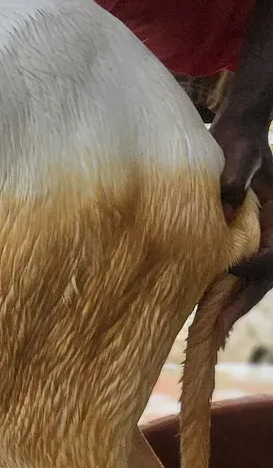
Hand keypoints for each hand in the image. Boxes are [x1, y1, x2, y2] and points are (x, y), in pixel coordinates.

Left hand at [211, 104, 272, 328]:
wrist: (237, 137)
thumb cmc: (241, 144)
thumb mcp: (242, 156)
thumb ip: (236, 178)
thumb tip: (228, 205)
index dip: (255, 265)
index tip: (233, 272)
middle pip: (263, 276)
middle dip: (242, 301)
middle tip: (219, 325)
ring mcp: (258, 240)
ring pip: (251, 280)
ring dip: (231, 304)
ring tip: (210, 330)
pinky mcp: (240, 243)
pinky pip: (236, 274)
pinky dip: (223, 293)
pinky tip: (204, 311)